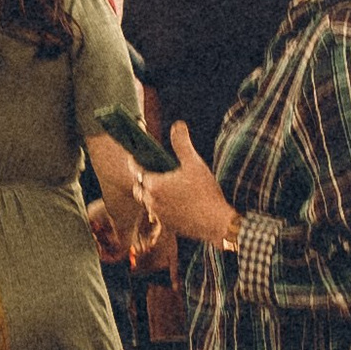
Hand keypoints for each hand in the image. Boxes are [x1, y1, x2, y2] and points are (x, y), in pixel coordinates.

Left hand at [140, 124, 236, 251]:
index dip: (133, 161)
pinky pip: (157, 213)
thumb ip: (182, 143)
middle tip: (148, 169)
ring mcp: (159, 215)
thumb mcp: (194, 163)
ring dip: (149, 192)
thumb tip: (177, 124)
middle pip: (138, 187)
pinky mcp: (168, 225)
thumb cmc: (205, 192)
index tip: (133, 155)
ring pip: (146, 202)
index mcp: (154, 185)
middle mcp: (152, 202)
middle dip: (140, 178)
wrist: (217, 224)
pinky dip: (159, 204)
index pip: (135, 171)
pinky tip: (173, 199)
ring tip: (160, 184)